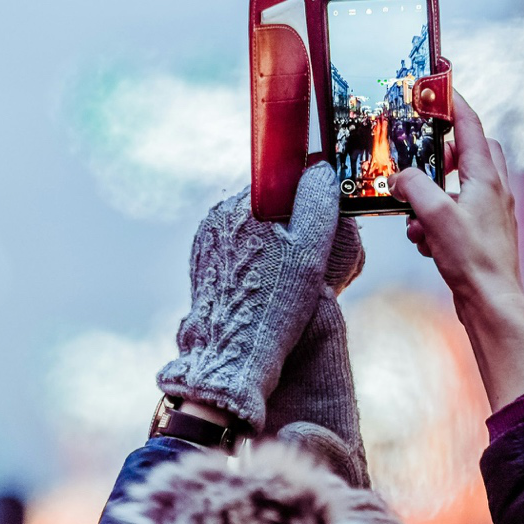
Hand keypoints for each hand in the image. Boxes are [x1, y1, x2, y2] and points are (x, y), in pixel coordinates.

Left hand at [156, 164, 340, 430]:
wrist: (234, 354)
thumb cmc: (276, 302)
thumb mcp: (309, 249)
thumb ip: (316, 200)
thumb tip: (319, 169)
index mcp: (243, 204)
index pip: (284, 182)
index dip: (308, 202)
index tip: (321, 227)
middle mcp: (218, 216)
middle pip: (267, 207)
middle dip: (290, 225)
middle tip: (307, 259)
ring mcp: (207, 242)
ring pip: (252, 231)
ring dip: (272, 246)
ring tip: (286, 279)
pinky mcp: (202, 266)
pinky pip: (237, 253)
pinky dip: (254, 264)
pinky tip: (266, 287)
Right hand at [392, 92, 523, 410]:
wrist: (493, 305)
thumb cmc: (474, 261)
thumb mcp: (435, 216)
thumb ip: (414, 188)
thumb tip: (400, 177)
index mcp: (487, 177)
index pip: (470, 126)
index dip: (453, 102)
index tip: (439, 84)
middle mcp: (493, 191)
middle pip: (470, 152)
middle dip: (442, 151)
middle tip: (419, 154)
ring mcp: (490, 213)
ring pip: (459, 186)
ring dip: (433, 194)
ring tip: (415, 211)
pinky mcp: (481, 235)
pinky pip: (454, 215)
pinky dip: (435, 221)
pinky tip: (422, 239)